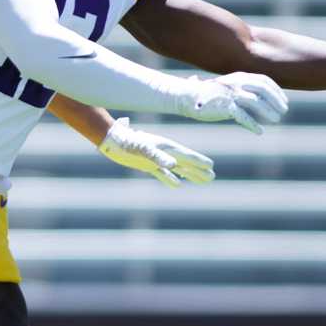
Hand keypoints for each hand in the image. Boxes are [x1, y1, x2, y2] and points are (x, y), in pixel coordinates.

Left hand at [97, 117, 215, 186]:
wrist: (114, 141)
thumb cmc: (130, 143)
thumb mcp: (145, 150)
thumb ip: (159, 158)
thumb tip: (174, 166)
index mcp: (169, 148)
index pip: (189, 156)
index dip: (200, 162)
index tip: (211, 167)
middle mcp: (165, 153)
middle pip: (187, 162)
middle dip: (199, 170)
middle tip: (212, 177)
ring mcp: (157, 159)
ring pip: (178, 168)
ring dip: (190, 174)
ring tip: (201, 180)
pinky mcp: (148, 165)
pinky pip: (163, 173)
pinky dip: (171, 178)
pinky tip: (177, 184)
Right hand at [178, 71, 287, 133]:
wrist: (186, 96)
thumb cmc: (206, 94)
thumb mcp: (226, 87)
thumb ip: (241, 90)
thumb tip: (257, 99)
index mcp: (239, 77)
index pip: (264, 81)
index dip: (276, 91)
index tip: (284, 101)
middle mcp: (236, 83)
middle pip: (263, 90)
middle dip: (276, 101)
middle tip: (283, 111)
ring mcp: (230, 95)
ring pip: (256, 102)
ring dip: (269, 112)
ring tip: (276, 120)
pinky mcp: (224, 107)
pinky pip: (243, 116)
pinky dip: (253, 124)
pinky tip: (259, 131)